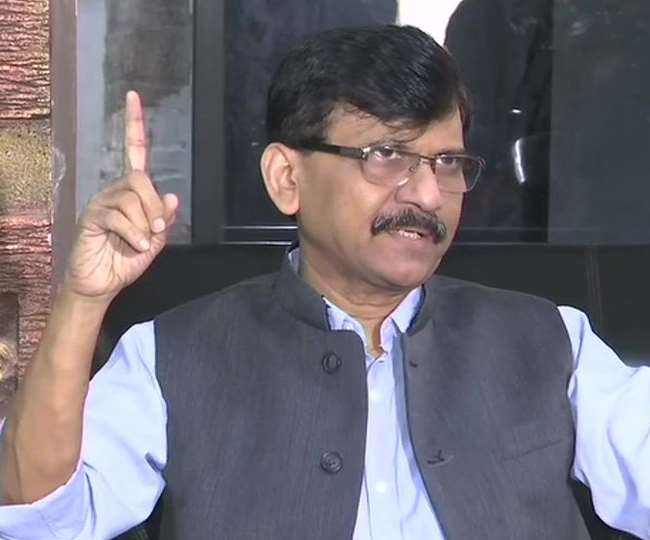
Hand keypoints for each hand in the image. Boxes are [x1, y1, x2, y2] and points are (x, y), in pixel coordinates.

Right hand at [63, 91, 178, 301]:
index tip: (133, 96)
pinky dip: (134, 235)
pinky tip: (136, 247)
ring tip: (142, 244)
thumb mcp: (155, 241)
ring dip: (145, 226)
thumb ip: (163, 220)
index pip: (134, 152)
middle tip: (157, 231)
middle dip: (155, 206)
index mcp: (132, 192)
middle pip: (140, 178)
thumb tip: (172, 195)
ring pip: (132, 199)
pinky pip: (118, 216)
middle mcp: (115, 190)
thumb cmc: (126, 260)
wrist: (102, 283)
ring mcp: (101, 202)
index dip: (134, 125)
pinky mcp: (92, 217)